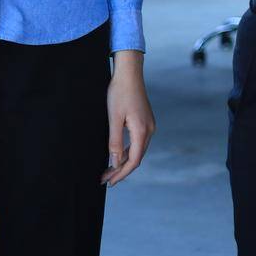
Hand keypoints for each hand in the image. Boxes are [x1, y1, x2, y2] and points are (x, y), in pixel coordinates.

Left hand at [102, 50, 154, 185]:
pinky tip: (117, 154)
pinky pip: (137, 142)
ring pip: (137, 150)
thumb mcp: (114, 118)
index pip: (133, 161)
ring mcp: (149, 126)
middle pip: (136, 158)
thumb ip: (114, 141)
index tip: (109, 182)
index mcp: (142, 132)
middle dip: (121, 170)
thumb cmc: (119, 93)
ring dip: (123, 161)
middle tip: (105, 179)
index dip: (121, 173)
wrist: (129, 73)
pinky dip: (127, 150)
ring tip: (109, 170)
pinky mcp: (145, 121)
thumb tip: (114, 163)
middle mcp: (149, 131)